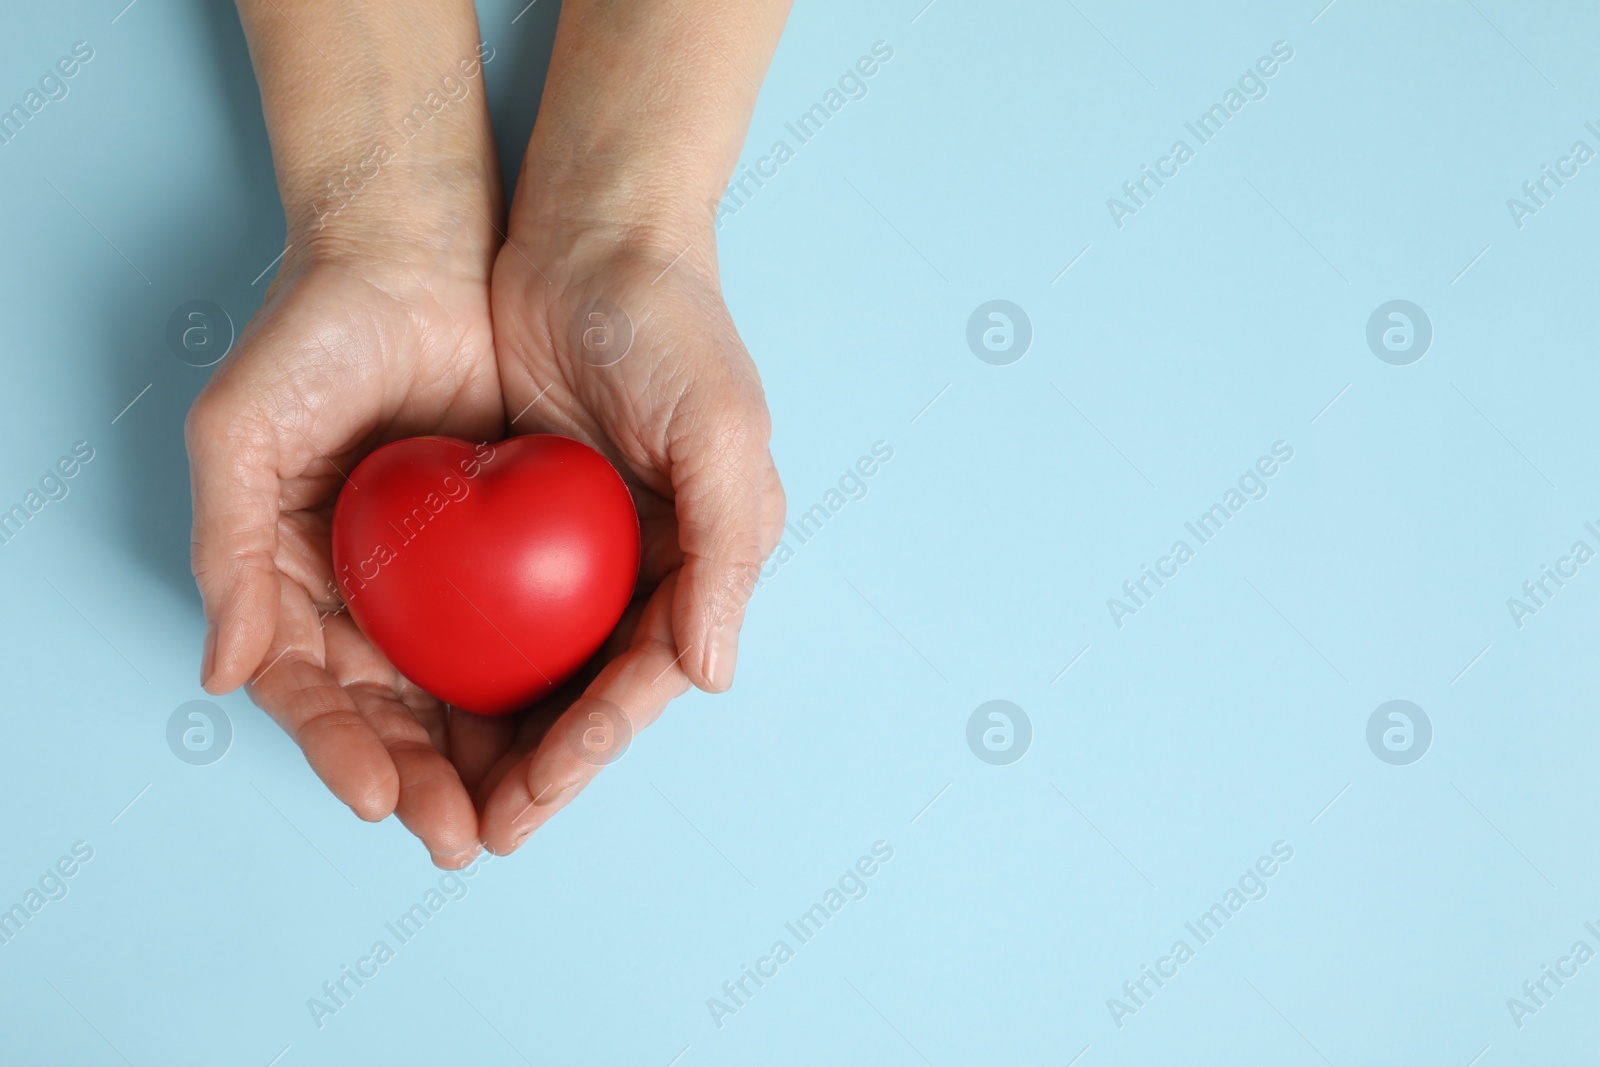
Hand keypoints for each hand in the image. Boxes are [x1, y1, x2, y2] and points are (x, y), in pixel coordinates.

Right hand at [186, 237, 508, 868]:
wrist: (416, 249)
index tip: (382, 797)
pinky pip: (532, 632)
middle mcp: (373, 592)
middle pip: (398, 713)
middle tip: (459, 834)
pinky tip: (565, 728)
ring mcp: (445, 576)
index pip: (318, 693)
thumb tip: (224, 672)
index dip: (344, 751)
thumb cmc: (316, 333)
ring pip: (469, 691)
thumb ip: (227, 550)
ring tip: (517, 810)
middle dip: (426, 782)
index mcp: (299, 581)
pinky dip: (546, 683)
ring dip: (491, 758)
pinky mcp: (516, 548)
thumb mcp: (241, 430)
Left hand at [471, 220, 785, 854]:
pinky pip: (488, 608)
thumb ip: (725, 552)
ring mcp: (579, 548)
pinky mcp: (521, 521)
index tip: (524, 802)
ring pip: (534, 666)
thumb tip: (709, 674)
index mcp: (702, 559)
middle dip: (535, 767)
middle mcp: (645, 566)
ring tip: (435, 796)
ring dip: (491, 734)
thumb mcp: (719, 428)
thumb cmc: (670, 326)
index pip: (643, 677)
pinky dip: (458, 661)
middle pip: (586, 691)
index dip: (587, 747)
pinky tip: (413, 702)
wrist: (592, 235)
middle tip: (471, 831)